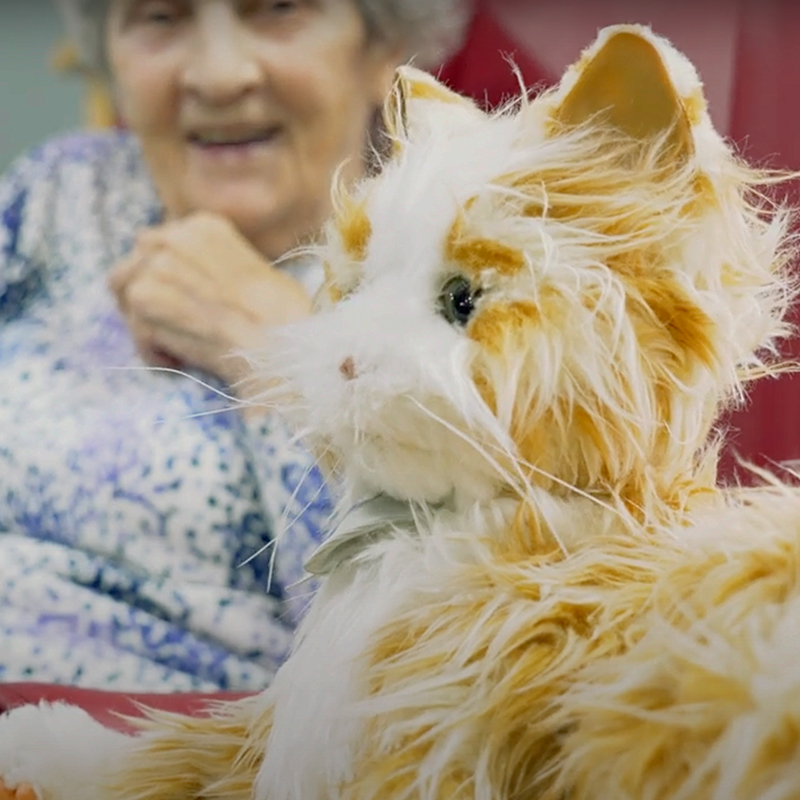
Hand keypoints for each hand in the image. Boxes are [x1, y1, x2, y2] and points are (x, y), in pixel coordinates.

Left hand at [109, 212, 311, 396]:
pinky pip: (135, 329)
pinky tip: (181, 361)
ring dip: (146, 323)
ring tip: (176, 344)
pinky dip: (154, 352)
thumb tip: (210, 286)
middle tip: (172, 325)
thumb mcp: (257, 272)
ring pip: (128, 296)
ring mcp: (156, 266)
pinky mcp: (144, 299)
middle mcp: (174, 237)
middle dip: (149, 297)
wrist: (279, 347)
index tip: (187, 304)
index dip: (170, 280)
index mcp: (203, 227)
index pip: (160, 245)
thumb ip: (221, 268)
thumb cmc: (284, 318)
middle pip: (135, 265)